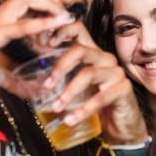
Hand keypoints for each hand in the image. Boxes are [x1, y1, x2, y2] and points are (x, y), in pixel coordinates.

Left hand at [39, 27, 146, 145]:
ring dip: (69, 92)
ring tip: (56, 107)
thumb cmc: (93, 105)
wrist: (119, 126)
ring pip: (88, 74)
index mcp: (91, 53)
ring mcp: (116, 73)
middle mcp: (105, 59)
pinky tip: (70, 119)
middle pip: (80, 51)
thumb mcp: (73, 88)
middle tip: (47, 85)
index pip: (78, 29)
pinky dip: (83, 110)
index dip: (61, 31)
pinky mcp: (123, 89)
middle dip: (60, 67)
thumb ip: (59, 79)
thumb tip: (32, 79)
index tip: (44, 43)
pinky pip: (100, 97)